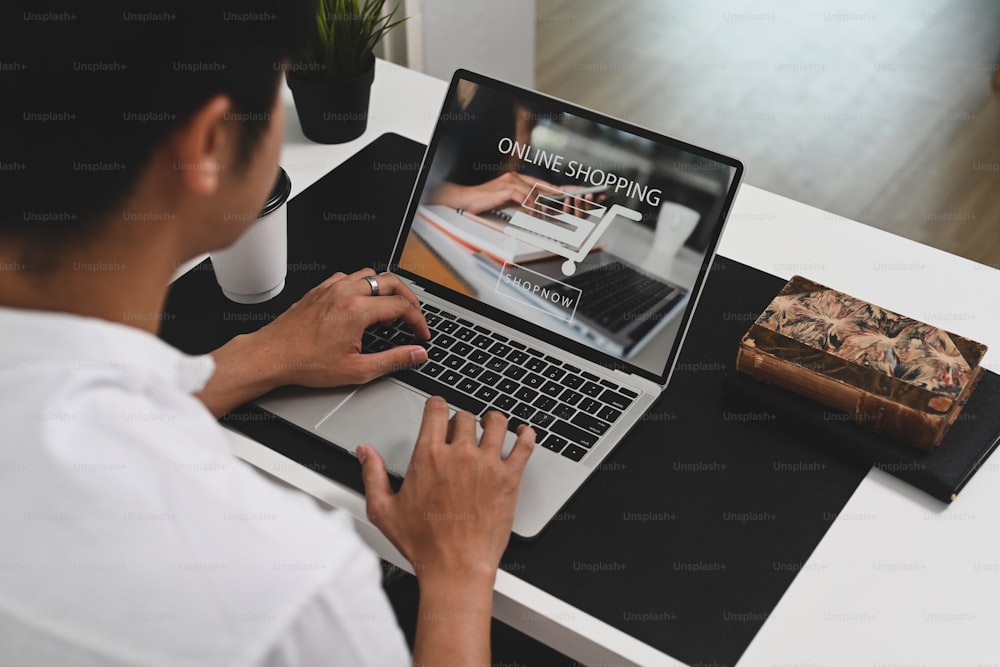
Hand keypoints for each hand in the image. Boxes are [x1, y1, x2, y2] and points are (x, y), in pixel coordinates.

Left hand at [253, 267, 429, 387]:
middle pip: (391, 281)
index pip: (401, 306)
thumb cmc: (305, 363)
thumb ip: (393, 360)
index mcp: (357, 311)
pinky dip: (363, 286)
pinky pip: (349, 277)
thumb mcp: (357, 369)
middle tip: (414, 315)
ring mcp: (331, 287)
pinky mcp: (320, 289)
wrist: (272, 356)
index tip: (421, 333)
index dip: (418, 320)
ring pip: (370, 274)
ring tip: (390, 309)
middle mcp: (345, 292)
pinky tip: (362, 304)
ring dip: (386, 289)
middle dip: (409, 298)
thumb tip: (416, 354)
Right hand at [358, 397, 534, 583]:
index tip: (438, 407)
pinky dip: (525, 434)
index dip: (437, 404)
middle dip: (461, 420)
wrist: (456, 568)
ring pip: (496, 423)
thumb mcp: (384, 510)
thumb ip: (372, 474)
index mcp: (429, 456)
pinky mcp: (509, 479)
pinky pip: (524, 445)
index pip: (436, 410)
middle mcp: (460, 455)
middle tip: (461, 430)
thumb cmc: (424, 544)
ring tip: (490, 425)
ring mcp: (487, 465)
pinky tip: (523, 433)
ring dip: (492, 421)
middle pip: (465, 416)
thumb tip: (365, 452)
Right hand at [428, 172, 558, 214]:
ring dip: (542, 206)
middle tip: (569, 200)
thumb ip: (521, 202)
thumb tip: (536, 210)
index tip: (570, 192)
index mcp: (516, 179)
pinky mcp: (505, 188)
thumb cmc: (483, 202)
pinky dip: (531, 207)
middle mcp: (515, 177)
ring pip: (534, 193)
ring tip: (549, 215)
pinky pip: (524, 197)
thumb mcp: (507, 202)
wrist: (465, 200)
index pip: (541, 184)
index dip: (556, 188)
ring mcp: (510, 181)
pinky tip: (534, 214)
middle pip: (541, 187)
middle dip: (557, 195)